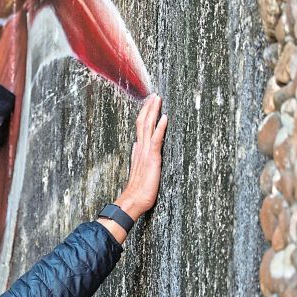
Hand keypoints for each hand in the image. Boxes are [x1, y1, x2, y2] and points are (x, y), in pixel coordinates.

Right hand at [101, 95, 166, 237]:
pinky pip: (155, 139)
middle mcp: (140, 149)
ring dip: (153, 111)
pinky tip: (164, 117)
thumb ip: (136, 156)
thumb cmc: (137, 190)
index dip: (144, 114)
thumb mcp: (138, 170)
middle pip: (143, 123)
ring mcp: (145, 152)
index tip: (149, 103)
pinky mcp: (152, 158)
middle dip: (148, 108)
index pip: (140, 128)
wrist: (133, 201)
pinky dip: (160, 127)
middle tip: (154, 95)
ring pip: (148, 127)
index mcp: (138, 151)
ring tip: (157, 99)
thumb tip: (135, 145)